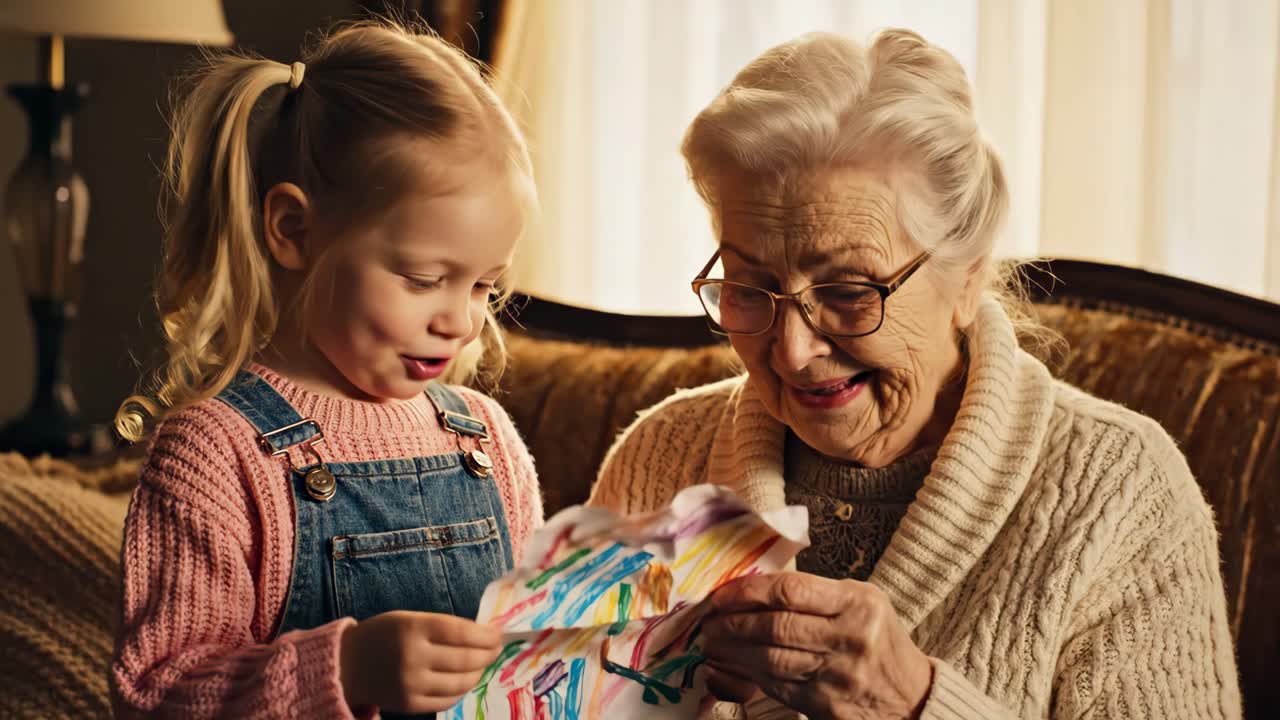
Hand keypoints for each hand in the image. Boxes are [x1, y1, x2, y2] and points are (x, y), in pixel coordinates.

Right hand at [339, 611, 502, 713]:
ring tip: (482, 664)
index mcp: (413, 627)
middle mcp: (413, 656)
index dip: (486, 635)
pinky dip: (461, 690)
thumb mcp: (408, 619)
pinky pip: (447, 700)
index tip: (498, 634)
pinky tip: (465, 680)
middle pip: (466, 659)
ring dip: (478, 673)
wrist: (347, 664)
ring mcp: (411, 683)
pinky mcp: (409, 704)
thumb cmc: (383, 635)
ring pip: (461, 682)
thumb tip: (482, 636)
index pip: (462, 632)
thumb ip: (442, 627)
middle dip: (488, 654)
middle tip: (496, 649)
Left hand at [701, 572, 932, 718]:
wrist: (910, 696)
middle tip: (710, 620)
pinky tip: (735, 664)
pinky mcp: (825, 706)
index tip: (723, 594)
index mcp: (858, 603)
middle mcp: (849, 638)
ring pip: (771, 660)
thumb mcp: (862, 602)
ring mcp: (837, 676)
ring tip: (714, 641)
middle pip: (776, 627)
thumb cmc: (878, 639)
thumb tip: (754, 586)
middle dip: (733, 623)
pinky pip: (777, 686)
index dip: (749, 591)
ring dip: (733, 650)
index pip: (791, 590)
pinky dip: (750, 673)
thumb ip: (817, 593)